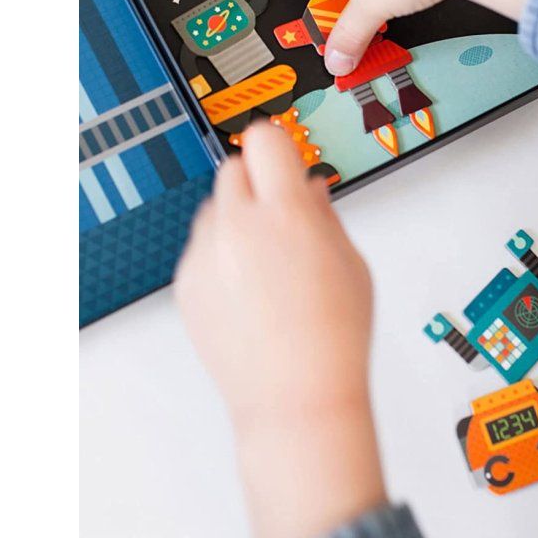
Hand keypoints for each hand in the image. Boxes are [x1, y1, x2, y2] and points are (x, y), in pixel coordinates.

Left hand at [175, 123, 384, 537]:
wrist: (296, 397)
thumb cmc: (333, 337)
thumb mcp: (351, 263)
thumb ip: (324, 214)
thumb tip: (306, 186)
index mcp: (286, 215)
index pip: (265, 140)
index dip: (280, 147)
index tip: (287, 159)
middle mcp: (238, 229)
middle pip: (234, 168)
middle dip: (259, 183)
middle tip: (282, 215)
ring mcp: (206, 257)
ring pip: (214, 209)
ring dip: (238, 219)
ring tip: (270, 266)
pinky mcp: (186, 284)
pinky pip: (201, 248)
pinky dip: (222, 256)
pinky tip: (252, 292)